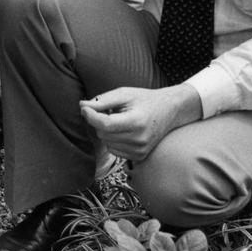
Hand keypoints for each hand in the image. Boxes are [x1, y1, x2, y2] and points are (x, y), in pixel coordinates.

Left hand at [80, 84, 200, 161]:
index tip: (84, 107)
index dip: (91, 115)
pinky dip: (112, 139)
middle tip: (110, 110)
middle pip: (103, 133)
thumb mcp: (124, 93)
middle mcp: (139, 140)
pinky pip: (113, 150)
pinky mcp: (139, 157)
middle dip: (99, 120)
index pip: (105, 124)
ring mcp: (139, 150)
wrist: (169, 110)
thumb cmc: (145, 99)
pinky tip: (123, 130)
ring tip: (120, 119)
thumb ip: (102, 100)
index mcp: (136, 122)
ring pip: (106, 143)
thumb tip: (82, 106)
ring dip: (106, 131)